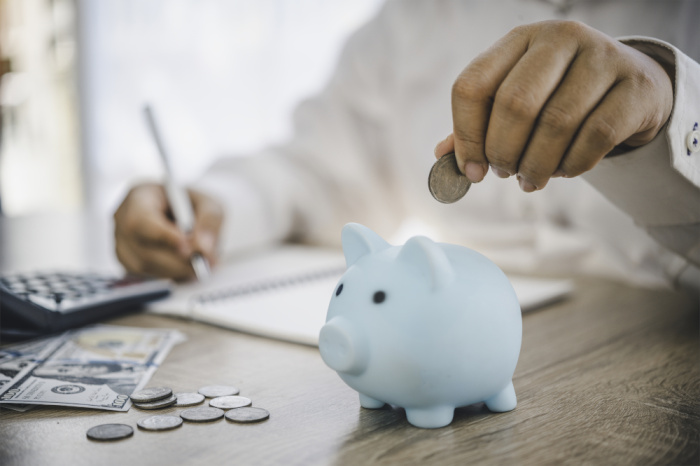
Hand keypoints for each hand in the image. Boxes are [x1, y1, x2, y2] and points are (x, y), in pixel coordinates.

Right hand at [113, 183, 222, 279]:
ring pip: (144, 266)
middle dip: (176, 260)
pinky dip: (170, 276)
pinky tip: (187, 270)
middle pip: (142, 248)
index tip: (189, 248)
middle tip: (203, 263)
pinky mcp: (129, 263)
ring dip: (175, 270)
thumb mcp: (208, 204)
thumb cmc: (193, 206)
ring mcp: (122, 244)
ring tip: (200, 266)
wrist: (184, 215)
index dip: (164, 237)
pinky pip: (146, 276)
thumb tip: (202, 249)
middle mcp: (123, 220)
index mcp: (139, 197)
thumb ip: (209, 221)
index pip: (143, 220)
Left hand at [434, 20, 673, 191]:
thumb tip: (441, 156)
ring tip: (530, 178)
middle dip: (503, 151)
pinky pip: (596, 137)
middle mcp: (560, 38)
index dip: (466, 135)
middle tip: (505, 172)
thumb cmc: (559, 97)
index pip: (472, 85)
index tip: (472, 170)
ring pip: (556, 123)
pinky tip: (563, 171)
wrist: (632, 86)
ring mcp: (602, 57)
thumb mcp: (517, 100)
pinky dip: (572, 165)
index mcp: (519, 40)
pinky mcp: (635, 87)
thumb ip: (480, 124)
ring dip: (536, 165)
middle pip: (514, 104)